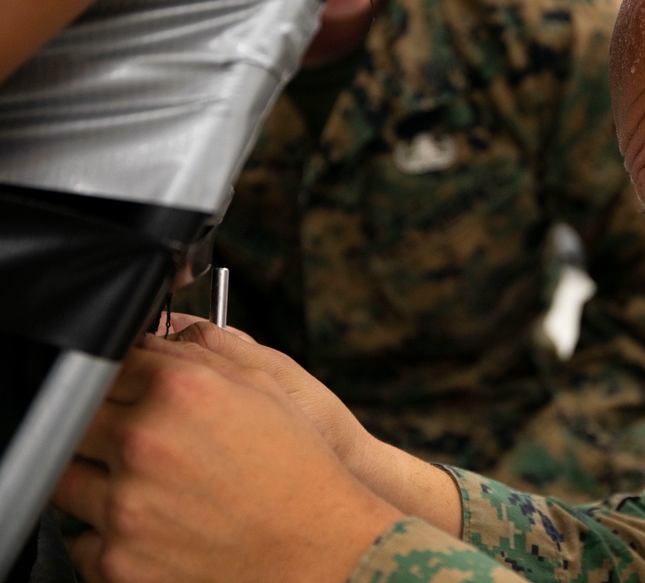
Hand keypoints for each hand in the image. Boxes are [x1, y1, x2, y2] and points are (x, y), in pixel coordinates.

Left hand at [51, 338, 401, 581]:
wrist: (319, 546)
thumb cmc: (297, 466)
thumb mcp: (262, 386)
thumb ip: (197, 354)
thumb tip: (151, 343)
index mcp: (177, 390)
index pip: (108, 363)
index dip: (120, 377)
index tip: (127, 390)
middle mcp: (143, 443)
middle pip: (75, 418)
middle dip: (99, 425)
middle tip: (135, 440)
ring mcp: (125, 506)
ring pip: (67, 480)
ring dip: (95, 478)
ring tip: (144, 486)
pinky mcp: (118, 561)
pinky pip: (82, 540)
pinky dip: (107, 534)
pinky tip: (150, 526)